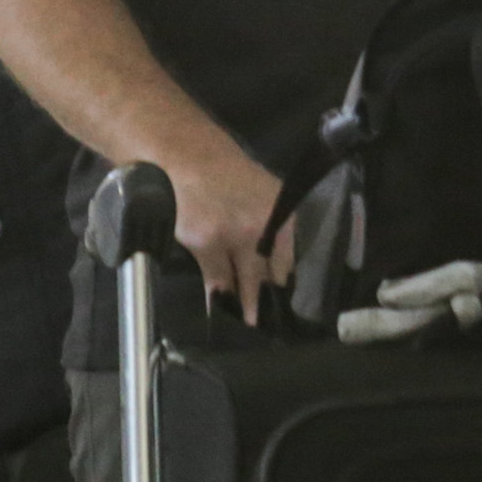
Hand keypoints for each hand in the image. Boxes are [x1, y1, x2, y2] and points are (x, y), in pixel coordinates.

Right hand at [164, 133, 294, 324]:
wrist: (183, 154)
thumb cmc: (222, 171)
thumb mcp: (262, 193)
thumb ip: (275, 225)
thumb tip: (282, 259)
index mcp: (285, 212)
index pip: (298, 260)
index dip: (297, 285)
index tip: (297, 307)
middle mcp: (267, 225)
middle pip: (276, 276)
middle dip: (275, 302)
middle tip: (277, 326)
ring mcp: (237, 236)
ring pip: (248, 284)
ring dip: (250, 308)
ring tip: (252, 327)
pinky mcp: (207, 244)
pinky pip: (217, 282)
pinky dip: (219, 299)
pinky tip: (220, 314)